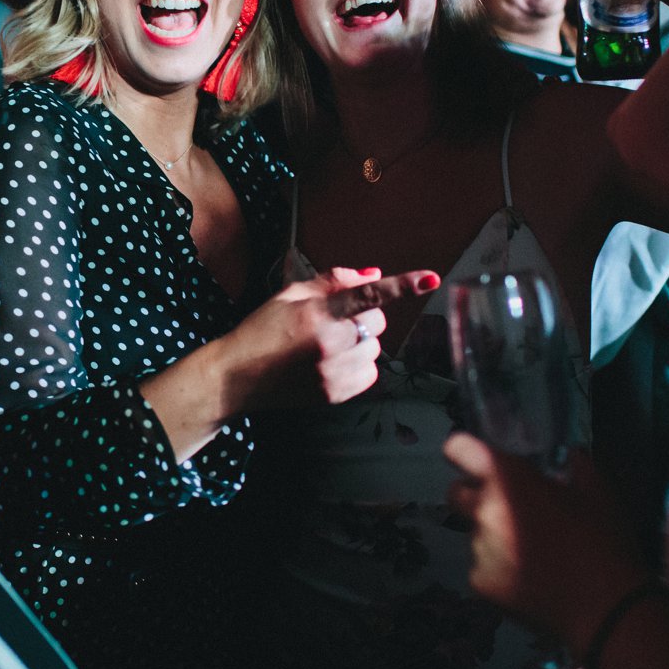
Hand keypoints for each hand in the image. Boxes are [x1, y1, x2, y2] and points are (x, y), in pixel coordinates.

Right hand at [222, 267, 440, 409]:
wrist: (237, 376)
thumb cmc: (261, 330)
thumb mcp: (289, 294)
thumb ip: (334, 281)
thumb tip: (374, 274)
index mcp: (317, 312)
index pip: (368, 295)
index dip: (401, 285)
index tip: (430, 279)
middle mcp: (329, 343)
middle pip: (378, 323)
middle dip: (365, 317)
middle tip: (336, 321)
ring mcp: (334, 372)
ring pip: (375, 349)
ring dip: (361, 343)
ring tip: (327, 346)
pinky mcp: (336, 394)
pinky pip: (370, 374)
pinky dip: (358, 365)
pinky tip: (331, 364)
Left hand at [442, 433, 649, 655]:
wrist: (606, 610)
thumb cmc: (604, 543)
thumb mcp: (599, 492)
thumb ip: (576, 465)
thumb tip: (569, 457)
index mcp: (508, 480)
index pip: (459, 449)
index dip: (465, 452)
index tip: (478, 462)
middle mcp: (484, 511)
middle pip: (458, 494)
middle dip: (475, 496)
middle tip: (509, 507)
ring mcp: (479, 550)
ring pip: (476, 534)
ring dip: (495, 537)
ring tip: (534, 552)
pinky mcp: (480, 584)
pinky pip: (483, 567)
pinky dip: (500, 570)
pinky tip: (531, 578)